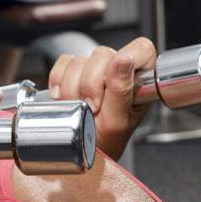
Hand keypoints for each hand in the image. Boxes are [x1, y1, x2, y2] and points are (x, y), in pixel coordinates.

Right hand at [47, 37, 156, 159]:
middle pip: (103, 54)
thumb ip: (122, 90)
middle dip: (91, 84)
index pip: (141, 49)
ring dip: (73, 89)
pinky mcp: (75, 71)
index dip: (125, 61)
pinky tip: (66, 99)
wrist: (80, 152)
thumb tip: (124, 60)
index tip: (111, 83)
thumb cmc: (105, 142)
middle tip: (92, 107)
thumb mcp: (117, 121)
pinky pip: (63, 63)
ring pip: (80, 60)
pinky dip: (59, 82)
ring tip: (80, 108)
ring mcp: (96, 70)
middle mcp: (119, 71)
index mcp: (139, 81)